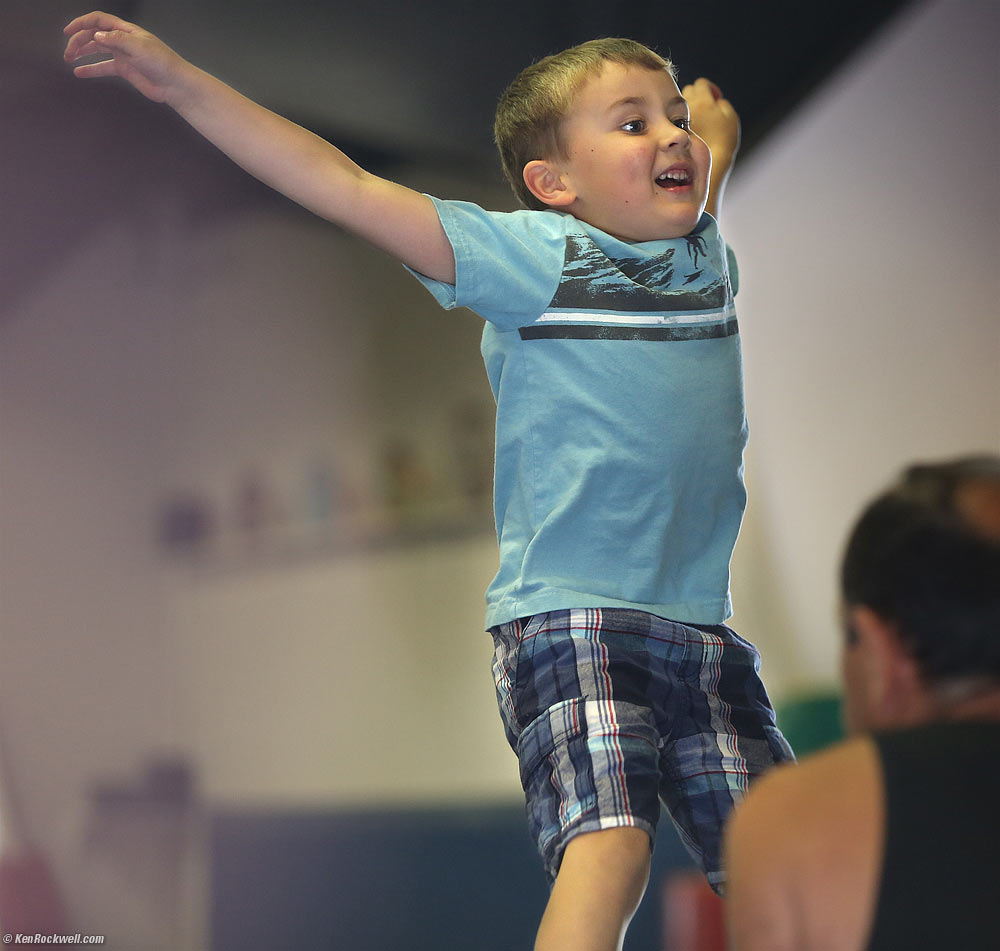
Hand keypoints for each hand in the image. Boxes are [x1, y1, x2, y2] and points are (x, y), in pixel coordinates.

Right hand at [63, 11, 189, 104]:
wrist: (175, 85)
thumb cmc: (163, 63)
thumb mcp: (139, 47)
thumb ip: (116, 40)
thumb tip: (97, 35)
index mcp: (126, 30)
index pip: (98, 20)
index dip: (81, 23)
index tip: (68, 31)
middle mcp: (123, 40)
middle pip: (94, 35)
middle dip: (79, 41)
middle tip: (68, 52)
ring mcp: (123, 55)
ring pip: (97, 50)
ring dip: (82, 52)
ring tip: (69, 59)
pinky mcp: (125, 70)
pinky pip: (104, 67)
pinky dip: (91, 69)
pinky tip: (80, 72)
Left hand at [684, 78, 740, 169]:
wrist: (711, 159)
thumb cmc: (724, 138)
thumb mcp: (730, 117)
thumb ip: (722, 103)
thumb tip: (715, 99)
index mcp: (703, 101)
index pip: (701, 84)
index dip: (710, 88)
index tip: (716, 97)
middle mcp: (689, 107)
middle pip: (690, 91)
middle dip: (699, 95)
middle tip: (707, 106)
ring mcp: (680, 117)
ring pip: (682, 104)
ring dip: (691, 106)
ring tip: (700, 117)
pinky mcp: (677, 129)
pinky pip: (678, 117)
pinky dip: (684, 118)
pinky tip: (693, 127)